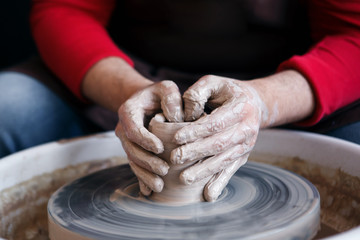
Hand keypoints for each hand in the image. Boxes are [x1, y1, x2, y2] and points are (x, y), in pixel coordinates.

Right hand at [115, 81, 183, 195]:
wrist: (147, 100)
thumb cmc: (158, 94)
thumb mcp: (166, 87)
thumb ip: (172, 98)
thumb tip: (176, 119)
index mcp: (128, 111)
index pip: (133, 129)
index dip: (144, 140)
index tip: (160, 148)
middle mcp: (123, 128)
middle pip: (131, 149)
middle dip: (147, 162)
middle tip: (164, 170)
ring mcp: (127, 141)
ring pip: (132, 160)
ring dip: (144, 174)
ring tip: (159, 186)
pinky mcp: (133, 150)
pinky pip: (135, 165)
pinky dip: (141, 178)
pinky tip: (148, 191)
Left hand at [170, 75, 266, 200]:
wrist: (254, 103)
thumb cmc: (228, 91)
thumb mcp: (214, 82)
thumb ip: (198, 92)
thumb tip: (185, 113)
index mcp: (241, 108)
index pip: (216, 122)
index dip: (196, 131)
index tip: (176, 137)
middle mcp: (247, 128)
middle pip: (219, 143)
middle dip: (196, 152)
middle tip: (174, 158)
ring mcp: (247, 144)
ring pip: (224, 160)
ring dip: (204, 171)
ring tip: (184, 178)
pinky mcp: (243, 155)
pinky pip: (232, 170)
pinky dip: (220, 183)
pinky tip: (208, 195)